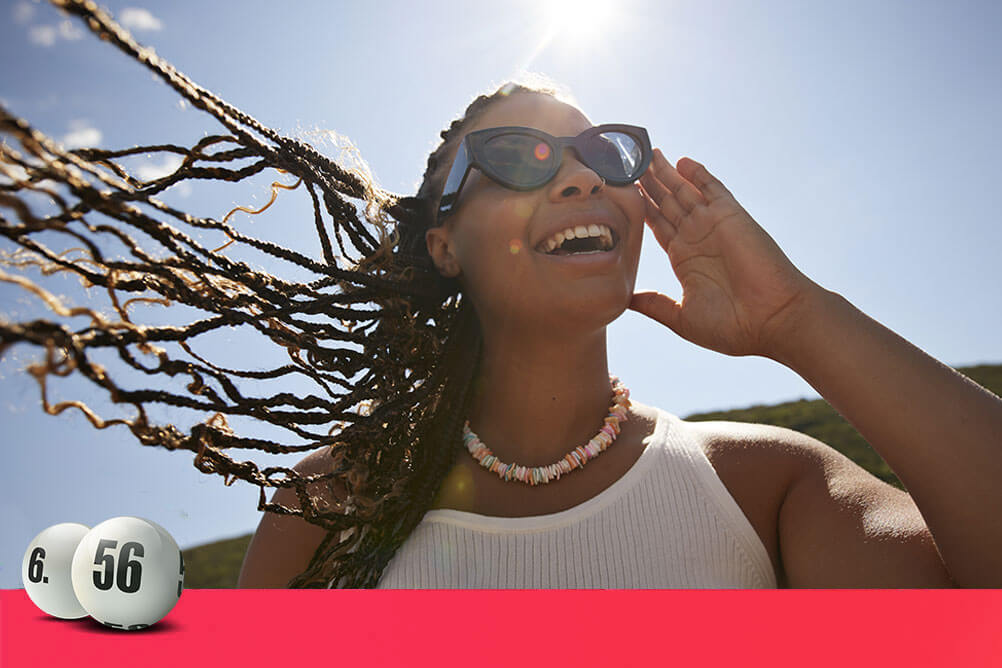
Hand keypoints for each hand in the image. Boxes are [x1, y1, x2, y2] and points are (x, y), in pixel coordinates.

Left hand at [630, 148, 819, 357]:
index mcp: (684, 259)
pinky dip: (698, 174)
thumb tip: (626, 300)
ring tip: (646, 153)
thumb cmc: (733, 326)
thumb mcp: (682, 317)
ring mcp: (713, 225)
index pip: (656, 224)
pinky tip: (681, 161)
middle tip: (628, 161)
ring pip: (684, 191)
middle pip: (666, 202)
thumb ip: (655, 304)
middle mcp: (697, 238)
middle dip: (648, 183)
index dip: (640, 207)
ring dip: (665, 173)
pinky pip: (713, 189)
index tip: (621, 192)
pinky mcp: (731, 216)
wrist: (773, 321)